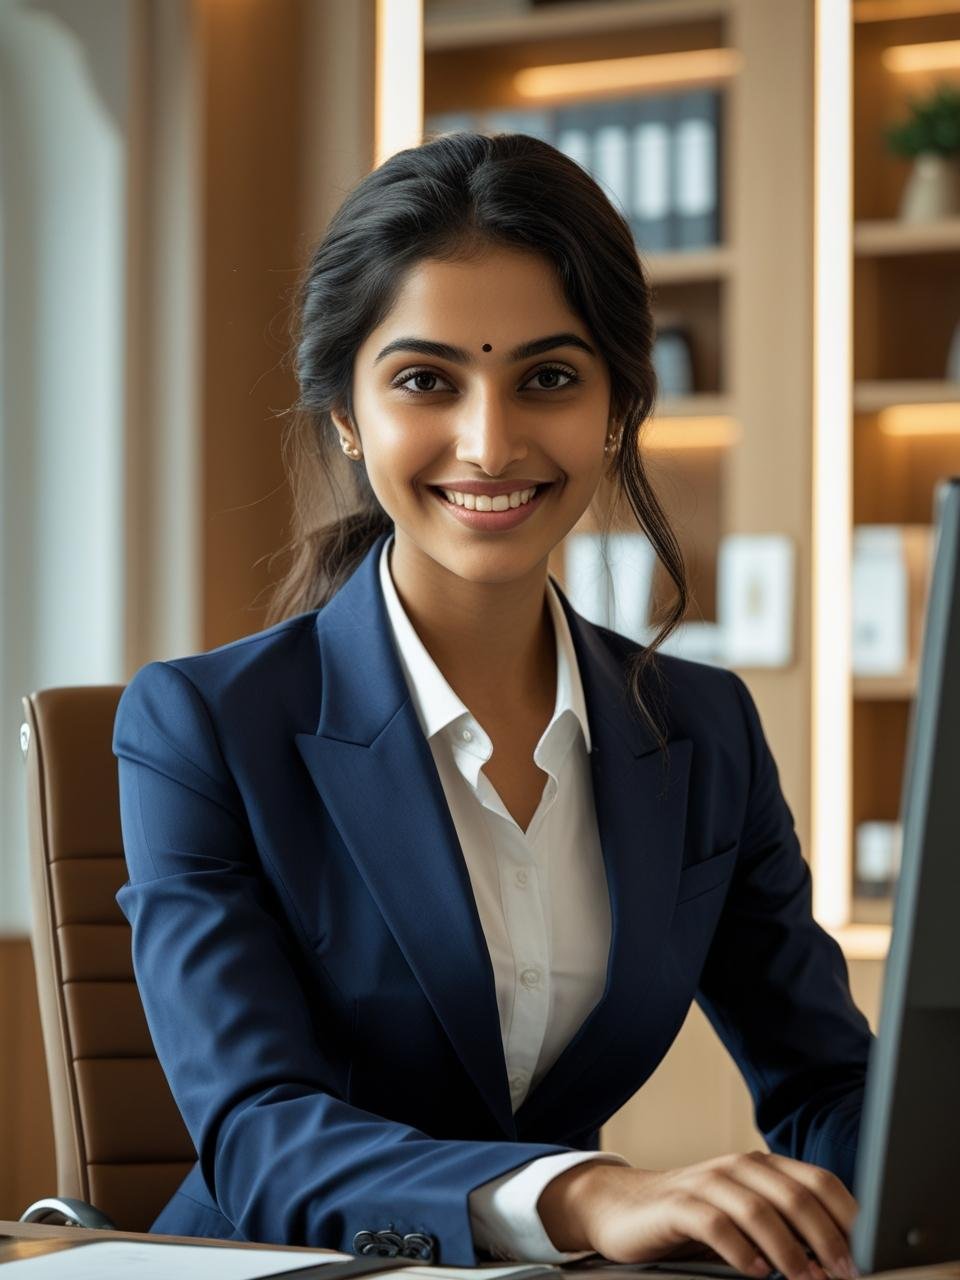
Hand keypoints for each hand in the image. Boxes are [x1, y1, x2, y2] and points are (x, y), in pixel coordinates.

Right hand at [536, 1151, 860, 1279]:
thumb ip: (787, 1225)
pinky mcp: (675, 1206)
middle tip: (844, 1274)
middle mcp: (737, 1168)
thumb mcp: (747, 1217)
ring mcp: (705, 1183)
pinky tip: (755, 1272)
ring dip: (787, 1248)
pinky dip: (740, 1249)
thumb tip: (844, 1257)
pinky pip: (713, 1224)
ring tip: (805, 1279)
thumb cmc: (695, 1218)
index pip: (819, 1182)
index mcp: (763, 1167)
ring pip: (757, 1208)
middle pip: (794, 1194)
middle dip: (826, 1237)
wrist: (624, 1208)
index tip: (868, 1257)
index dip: (848, 1217)